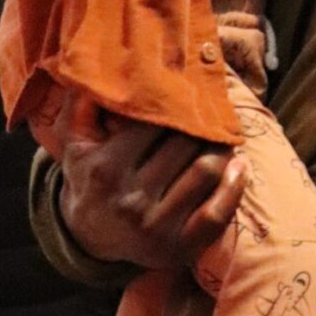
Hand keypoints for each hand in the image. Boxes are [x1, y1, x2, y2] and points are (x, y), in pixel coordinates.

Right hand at [55, 90, 244, 272]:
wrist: (90, 238)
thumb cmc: (90, 179)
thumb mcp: (74, 143)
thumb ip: (81, 104)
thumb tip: (97, 67)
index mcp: (107, 169)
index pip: (156, 124)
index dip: (179, 103)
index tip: (192, 89)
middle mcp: (131, 201)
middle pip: (186, 146)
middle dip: (206, 123)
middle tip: (217, 108)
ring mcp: (157, 228)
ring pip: (205, 173)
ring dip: (224, 148)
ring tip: (228, 132)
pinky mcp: (179, 248)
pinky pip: (217, 214)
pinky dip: (235, 187)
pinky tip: (240, 165)